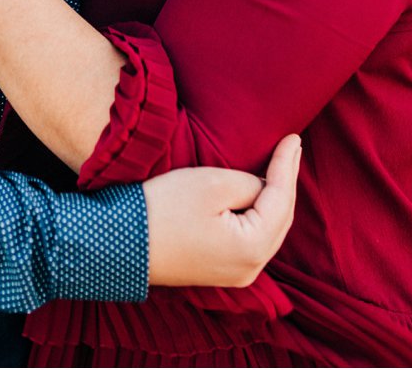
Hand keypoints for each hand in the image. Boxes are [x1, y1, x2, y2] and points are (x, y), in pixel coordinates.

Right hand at [143, 134, 301, 286]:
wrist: (117, 243)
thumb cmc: (164, 208)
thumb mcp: (214, 184)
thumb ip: (252, 183)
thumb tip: (265, 186)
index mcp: (252, 249)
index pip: (281, 198)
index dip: (287, 164)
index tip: (294, 137)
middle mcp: (250, 269)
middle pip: (281, 217)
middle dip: (287, 180)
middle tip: (293, 146)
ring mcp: (236, 274)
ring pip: (269, 228)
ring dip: (276, 197)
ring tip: (284, 163)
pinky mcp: (221, 270)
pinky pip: (253, 237)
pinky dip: (261, 213)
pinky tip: (263, 191)